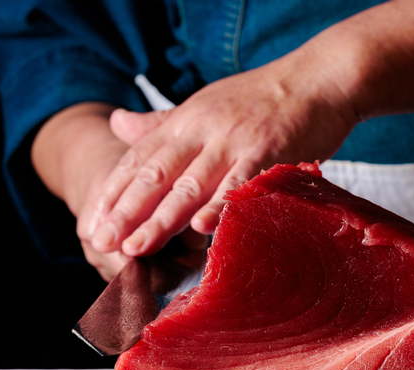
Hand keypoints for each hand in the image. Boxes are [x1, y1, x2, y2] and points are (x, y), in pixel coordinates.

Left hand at [90, 51, 357, 257]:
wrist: (319, 78)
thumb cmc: (264, 97)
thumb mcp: (205, 104)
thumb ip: (161, 122)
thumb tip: (116, 123)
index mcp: (185, 120)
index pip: (139, 158)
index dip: (114, 192)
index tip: (93, 223)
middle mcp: (203, 130)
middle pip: (157, 174)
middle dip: (126, 211)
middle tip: (102, 242)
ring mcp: (235, 141)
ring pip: (191, 184)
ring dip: (162, 219)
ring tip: (137, 247)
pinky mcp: (268, 152)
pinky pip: (240, 183)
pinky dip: (220, 206)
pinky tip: (201, 228)